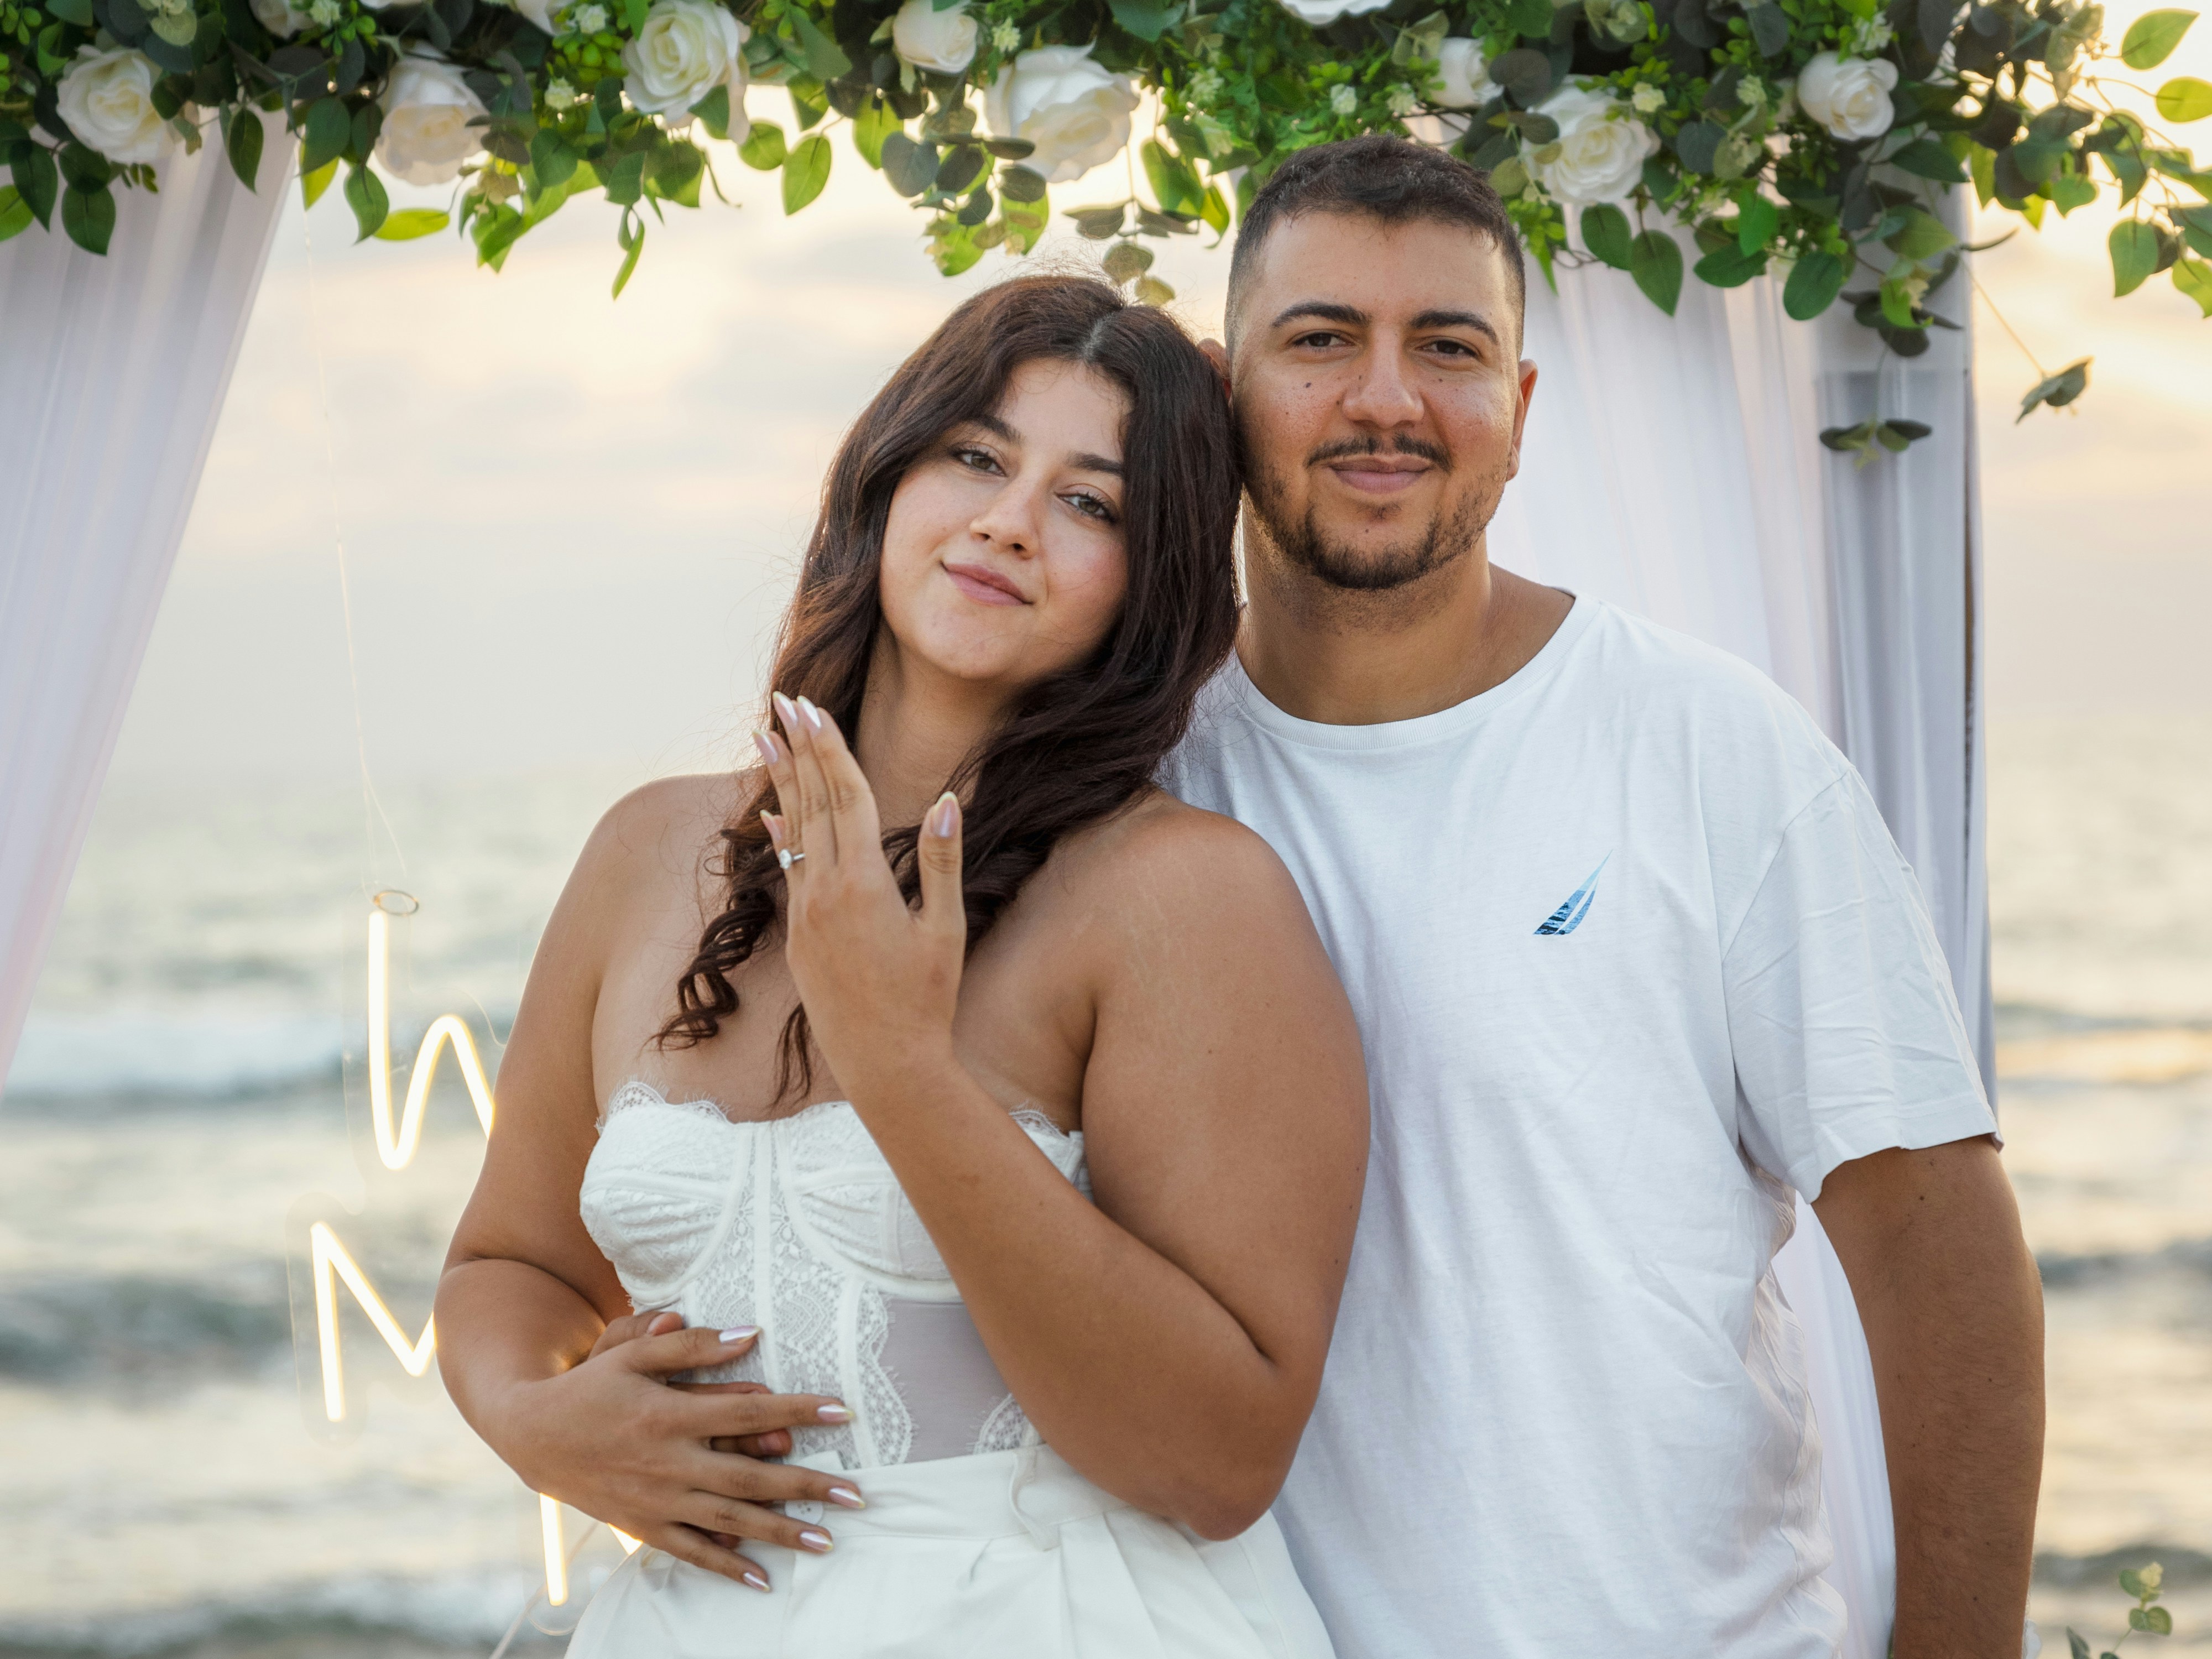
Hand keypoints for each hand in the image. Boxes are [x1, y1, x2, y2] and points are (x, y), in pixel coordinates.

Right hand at [504, 1320, 865, 1590]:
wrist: (533, 1436)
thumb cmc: (591, 1386)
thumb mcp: (631, 1354)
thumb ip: (691, 1347)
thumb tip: (751, 1334)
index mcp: (669, 1414)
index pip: (748, 1411)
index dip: (798, 1410)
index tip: (843, 1411)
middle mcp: (668, 1462)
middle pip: (750, 1476)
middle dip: (807, 1485)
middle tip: (857, 1495)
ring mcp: (657, 1500)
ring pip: (729, 1520)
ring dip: (781, 1532)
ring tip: (827, 1541)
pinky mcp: (644, 1526)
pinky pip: (692, 1552)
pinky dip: (727, 1566)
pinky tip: (763, 1579)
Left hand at [757, 692, 966, 1100]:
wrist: (884, 1064)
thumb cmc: (927, 999)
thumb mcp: (946, 930)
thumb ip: (942, 864)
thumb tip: (949, 803)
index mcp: (864, 884)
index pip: (845, 797)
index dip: (829, 749)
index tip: (813, 708)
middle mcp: (825, 893)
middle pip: (811, 803)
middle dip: (799, 748)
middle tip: (786, 702)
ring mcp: (805, 915)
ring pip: (792, 832)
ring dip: (782, 781)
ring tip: (767, 737)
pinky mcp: (798, 937)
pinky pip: (786, 872)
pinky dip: (779, 837)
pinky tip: (768, 814)